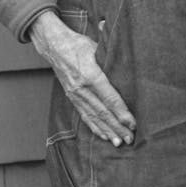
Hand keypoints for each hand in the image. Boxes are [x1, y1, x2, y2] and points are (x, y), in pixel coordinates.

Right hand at [30, 11, 135, 147]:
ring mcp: (75, 94)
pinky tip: (104, 135)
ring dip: (107, 131)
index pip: (109, 98)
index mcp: (90, 74)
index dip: (122, 113)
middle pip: (103, 112)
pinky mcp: (72, 97)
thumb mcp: (95, 44)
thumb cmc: (77, 43)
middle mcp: (82, 88)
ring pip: (93, 117)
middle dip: (118, 127)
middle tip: (131, 139)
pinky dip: (95, 127)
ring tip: (119, 143)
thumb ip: (112, 51)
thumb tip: (130, 44)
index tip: (132, 123)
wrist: (53, 46)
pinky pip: (84, 115)